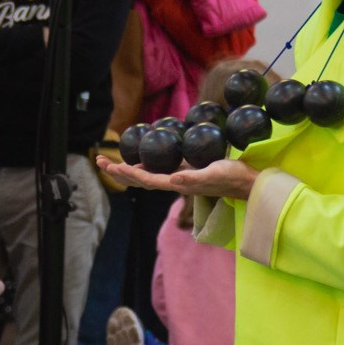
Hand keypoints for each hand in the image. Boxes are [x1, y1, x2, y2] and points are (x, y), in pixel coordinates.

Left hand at [93, 154, 257, 199]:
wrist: (244, 182)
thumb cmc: (230, 177)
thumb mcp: (213, 174)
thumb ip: (194, 177)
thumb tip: (173, 178)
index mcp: (177, 184)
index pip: (146, 179)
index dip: (129, 173)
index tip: (113, 166)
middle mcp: (173, 183)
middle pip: (139, 179)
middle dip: (118, 172)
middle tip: (100, 161)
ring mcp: (176, 179)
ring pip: (144, 176)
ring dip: (125, 170)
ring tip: (109, 163)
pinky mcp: (181, 173)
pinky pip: (156, 170)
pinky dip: (141, 166)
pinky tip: (137, 160)